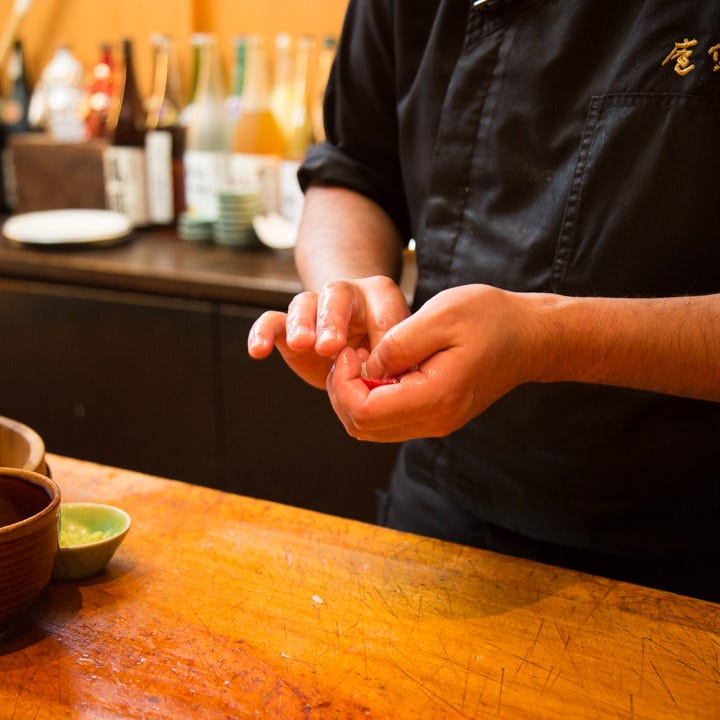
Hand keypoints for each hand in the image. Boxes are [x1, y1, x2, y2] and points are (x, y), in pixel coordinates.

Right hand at [247, 276, 410, 388]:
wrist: (357, 346)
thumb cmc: (384, 350)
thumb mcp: (398, 352)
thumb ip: (392, 359)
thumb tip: (379, 376)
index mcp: (379, 295)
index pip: (380, 304)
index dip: (376, 331)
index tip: (374, 359)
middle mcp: (343, 294)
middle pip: (335, 296)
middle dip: (332, 320)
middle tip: (330, 345)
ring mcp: (313, 309)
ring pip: (302, 304)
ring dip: (301, 324)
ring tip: (302, 344)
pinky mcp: (288, 329)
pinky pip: (271, 322)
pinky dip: (262, 333)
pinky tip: (258, 350)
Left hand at [326, 284, 540, 440]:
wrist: (530, 336)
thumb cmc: (491, 318)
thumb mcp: (441, 315)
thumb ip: (398, 344)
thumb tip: (367, 368)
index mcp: (435, 398)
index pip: (364, 412)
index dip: (343, 383)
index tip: (351, 351)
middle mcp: (435, 421)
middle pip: (362, 427)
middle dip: (343, 392)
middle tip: (351, 355)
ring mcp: (437, 423)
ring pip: (372, 428)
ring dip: (355, 397)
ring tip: (365, 361)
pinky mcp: (437, 416)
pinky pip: (390, 421)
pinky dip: (373, 399)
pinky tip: (381, 370)